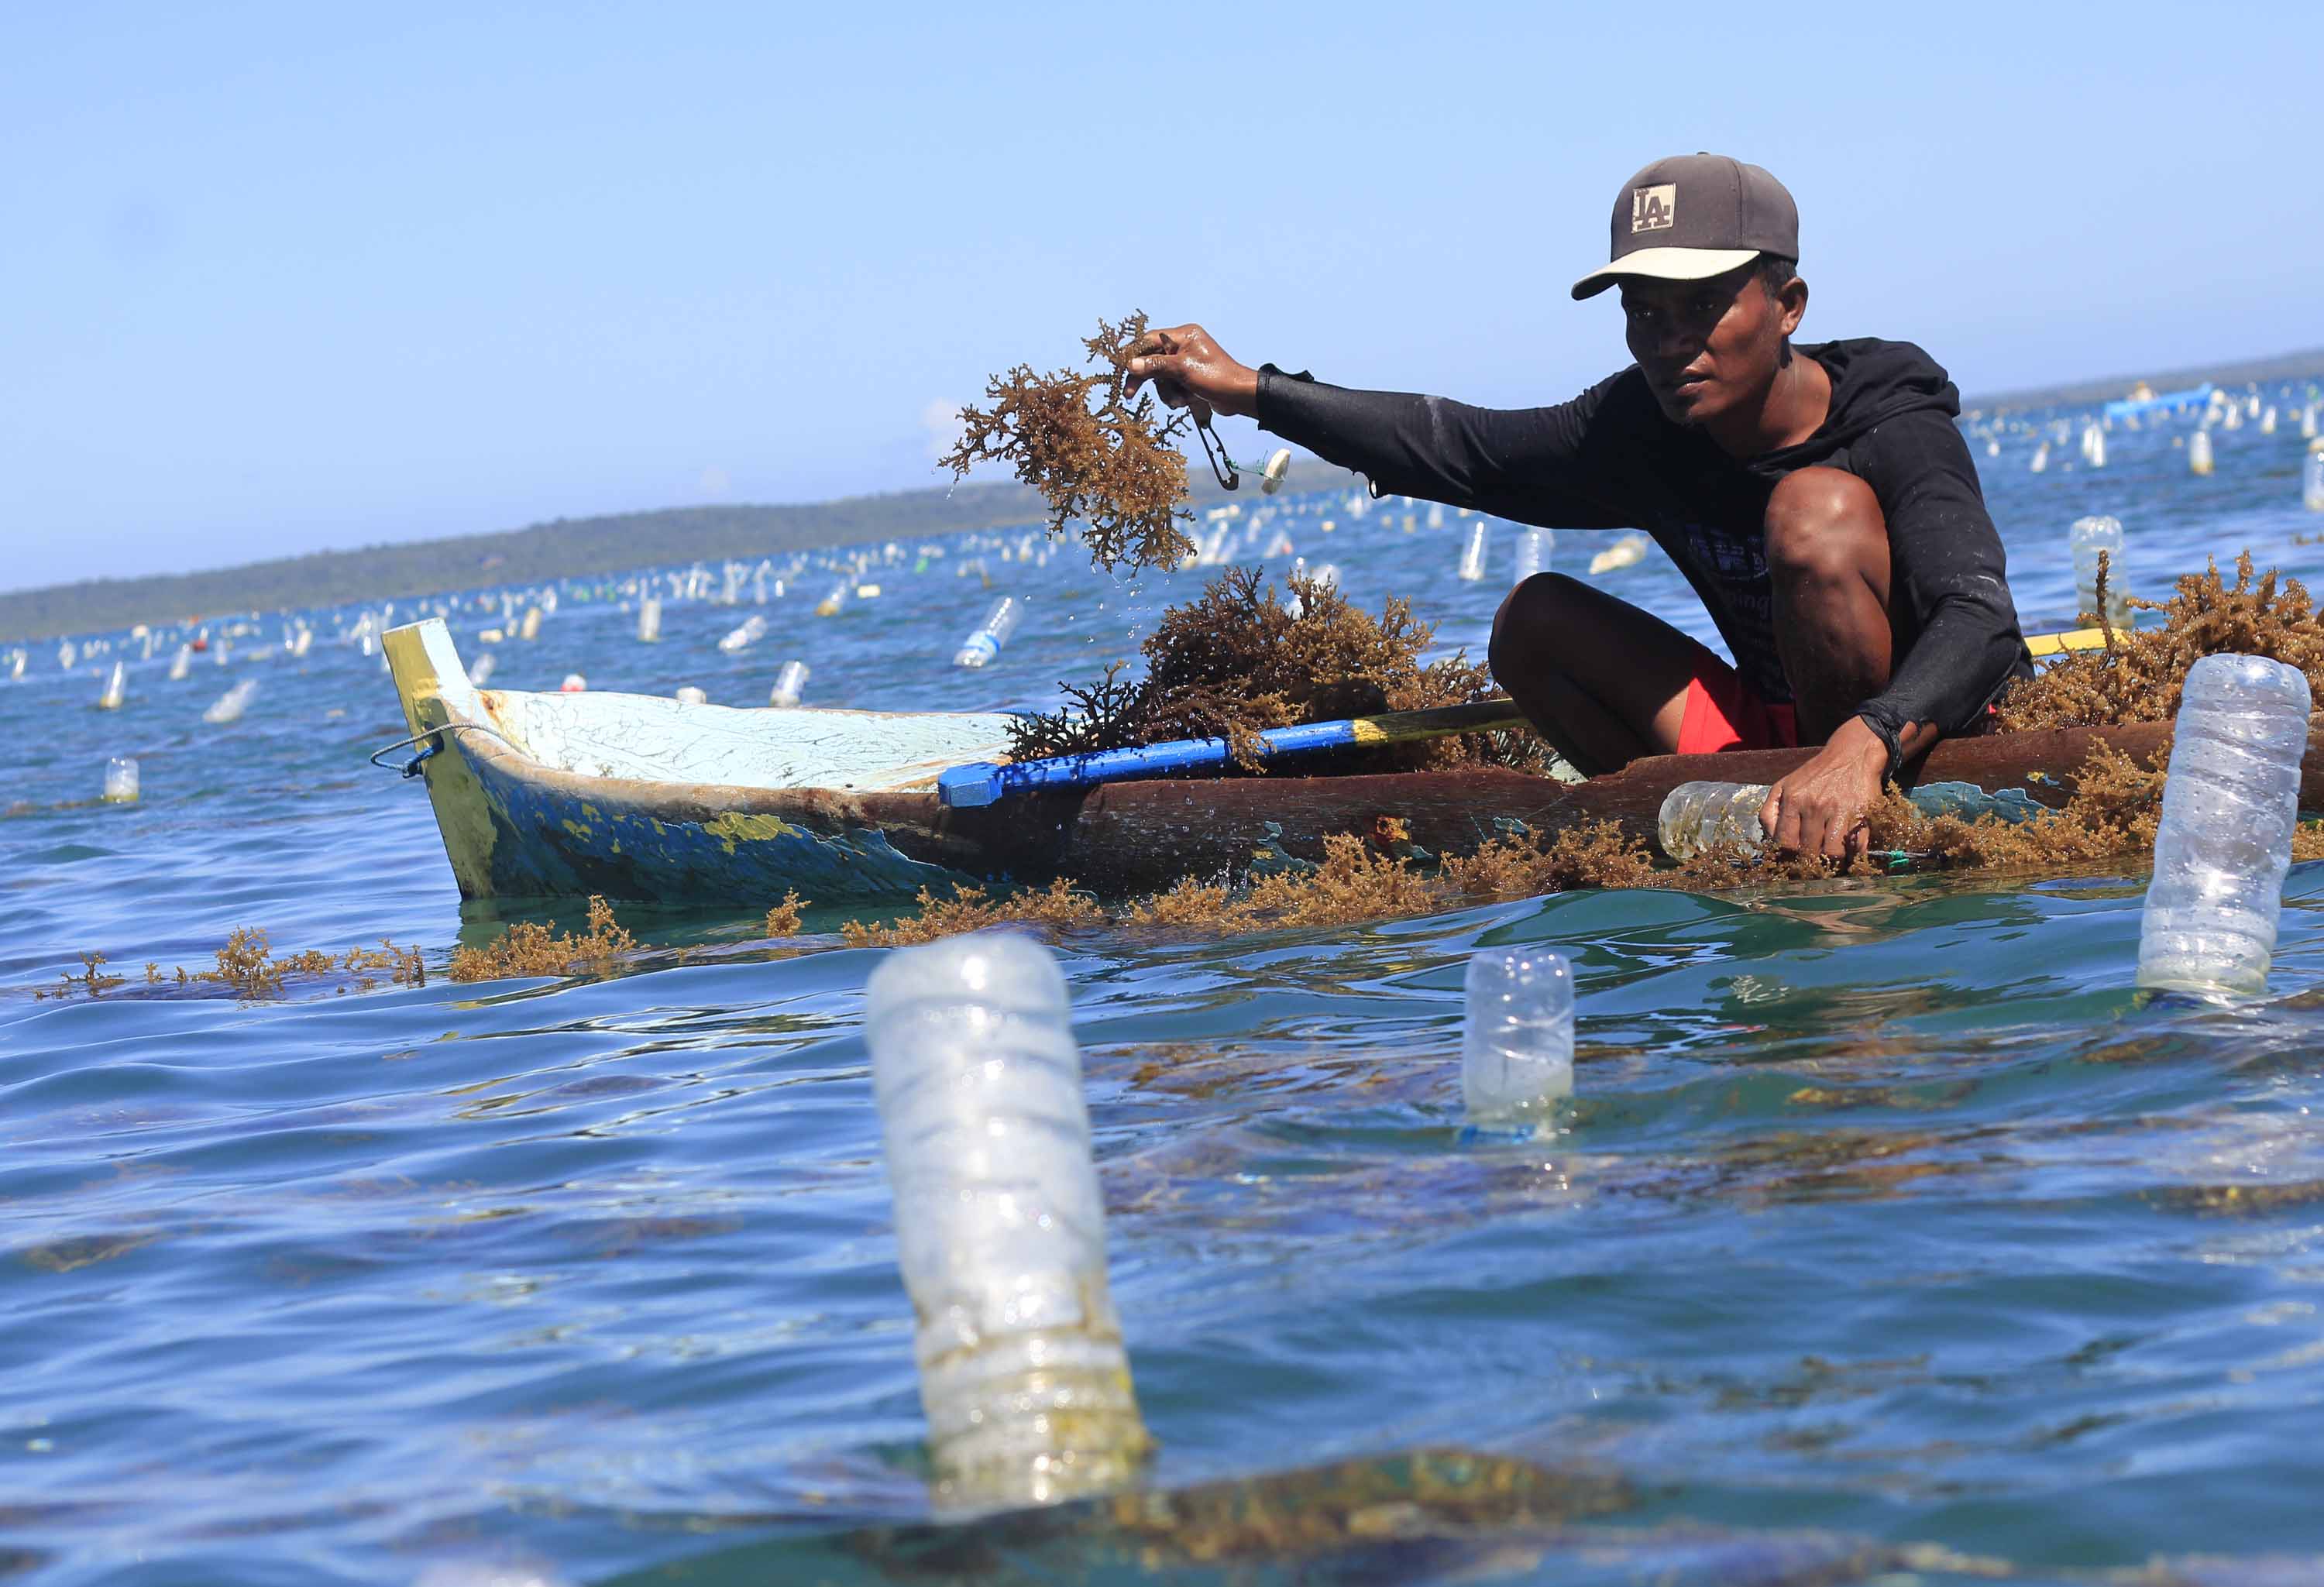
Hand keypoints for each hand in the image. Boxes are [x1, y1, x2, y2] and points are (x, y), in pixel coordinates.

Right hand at [1124, 323, 1260, 422]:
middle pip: (1152, 360)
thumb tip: (1131, 364)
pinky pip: (1172, 387)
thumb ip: (1156, 366)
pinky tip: (1187, 401)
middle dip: (1148, 379)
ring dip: (1167, 391)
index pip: (1149, 340)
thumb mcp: (1183, 370)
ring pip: (1161, 378)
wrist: (1239, 396)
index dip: (1134, 353)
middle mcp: (1183, 346)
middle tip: (1129, 394)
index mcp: (1183, 336)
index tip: (1121, 368)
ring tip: (1181, 398)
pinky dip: (1176, 396)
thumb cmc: (1215, 377)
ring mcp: (1186, 363)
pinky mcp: (1189, 379)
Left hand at [1759, 715, 1890, 860]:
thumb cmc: (1814, 775)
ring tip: (1828, 866)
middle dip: (1808, 864)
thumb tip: (1769, 841)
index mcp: (1793, 800)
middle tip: (1810, 869)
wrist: (1852, 755)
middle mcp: (1815, 806)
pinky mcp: (1862, 815)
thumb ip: (1770, 812)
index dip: (1787, 859)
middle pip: (1808, 851)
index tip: (1790, 865)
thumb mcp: (1784, 786)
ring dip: (1830, 864)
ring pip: (1832, 854)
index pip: (1784, 842)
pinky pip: (1857, 847)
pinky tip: (1849, 858)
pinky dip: (1853, 858)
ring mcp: (1839, 811)